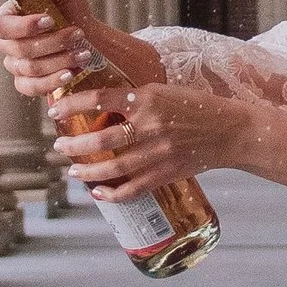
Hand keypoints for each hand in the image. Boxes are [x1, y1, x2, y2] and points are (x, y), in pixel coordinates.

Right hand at [0, 0, 162, 101]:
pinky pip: (32, 87)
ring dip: (60, 61)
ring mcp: (15, 65)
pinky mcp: (26, 84)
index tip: (50, 20)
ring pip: (30, 68)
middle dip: (53, 42)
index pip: (2, 25)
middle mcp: (7, 44)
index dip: (24, 26)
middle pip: (20, 49)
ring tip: (83, 54)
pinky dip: (53, 81)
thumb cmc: (71, 16)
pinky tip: (71, 73)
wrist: (86, 41)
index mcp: (9, 18)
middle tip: (78, 34)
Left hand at [54, 79, 253, 197]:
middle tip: (60, 146)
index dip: (73, 104)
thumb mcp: (164, 91)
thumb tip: (102, 105)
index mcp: (148, 98)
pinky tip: (98, 193)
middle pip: (100, 139)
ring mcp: (158, 153)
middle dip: (74, 145)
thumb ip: (136, 99)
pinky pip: (133, 189)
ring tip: (73, 170)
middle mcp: (150, 126)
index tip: (55, 108)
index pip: (100, 99)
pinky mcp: (166, 173)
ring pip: (113, 168)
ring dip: (88, 171)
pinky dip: (112, 194)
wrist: (230, 131)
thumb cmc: (197, 106)